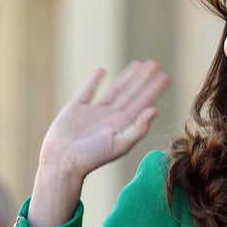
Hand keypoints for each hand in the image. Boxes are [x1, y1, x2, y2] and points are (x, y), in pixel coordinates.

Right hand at [27, 61, 169, 226]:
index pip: (142, 104)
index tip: (164, 77)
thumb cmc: (91, 158)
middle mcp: (110, 117)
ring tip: (138, 65)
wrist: (62, 161)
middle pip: (131, 94)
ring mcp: (93, 112)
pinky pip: (87, 91)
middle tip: (155, 64)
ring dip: (126, 77)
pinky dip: (93, 81)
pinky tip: (102, 70)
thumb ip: (138, 128)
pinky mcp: (75, 109)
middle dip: (143, 80)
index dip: (153, 90)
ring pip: (114, 90)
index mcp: (122, 126)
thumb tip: (155, 110)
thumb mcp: (119, 144)